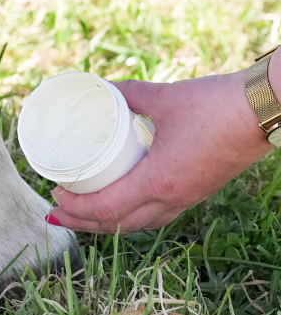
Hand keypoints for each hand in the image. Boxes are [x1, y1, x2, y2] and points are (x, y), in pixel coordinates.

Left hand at [48, 72, 272, 233]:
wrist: (264, 111)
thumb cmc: (215, 105)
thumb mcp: (162, 96)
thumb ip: (127, 92)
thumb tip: (100, 88)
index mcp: (159, 180)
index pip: (107, 209)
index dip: (76, 210)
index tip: (54, 198)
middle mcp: (173, 198)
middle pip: (119, 226)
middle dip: (83, 224)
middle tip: (56, 214)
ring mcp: (188, 198)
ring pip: (140, 225)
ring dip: (107, 224)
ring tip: (83, 215)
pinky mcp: (198, 192)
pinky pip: (158, 216)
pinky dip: (132, 217)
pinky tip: (123, 206)